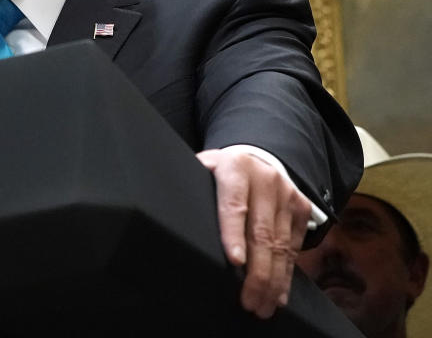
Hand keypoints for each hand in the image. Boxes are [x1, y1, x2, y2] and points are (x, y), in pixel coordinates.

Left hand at [196, 148, 310, 318]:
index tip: (234, 261)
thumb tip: (163, 208)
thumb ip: (191, 186)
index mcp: (234, 168)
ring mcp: (286, 195)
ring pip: (280, 244)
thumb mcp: (203, 169)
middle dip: (256, 272)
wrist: (255, 159)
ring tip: (262, 305)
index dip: (233, 233)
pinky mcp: (301, 209)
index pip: (234, 204)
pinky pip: (294, 246)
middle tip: (248, 301)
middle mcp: (265, 180)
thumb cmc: (219, 173)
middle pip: (261, 232)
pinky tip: (278, 293)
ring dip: (272, 280)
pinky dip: (285, 273)